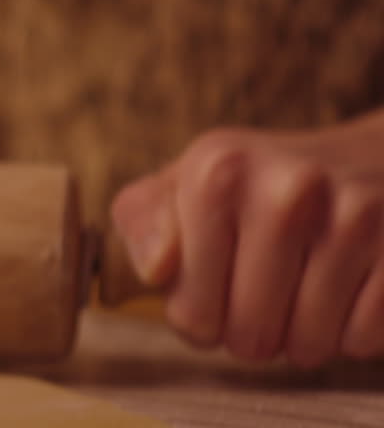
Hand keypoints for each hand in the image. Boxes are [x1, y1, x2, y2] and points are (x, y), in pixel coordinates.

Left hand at [111, 115, 383, 366]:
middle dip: (249, 336)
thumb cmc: (251, 187)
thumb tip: (158, 268)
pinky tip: (345, 294)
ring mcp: (355, 215)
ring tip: (298, 300)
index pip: (190, 311)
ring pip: (310, 344)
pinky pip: (362, 339)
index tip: (211, 291)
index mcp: (216, 171)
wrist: (365, 159)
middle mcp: (286, 187)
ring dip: (301, 340)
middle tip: (258, 305)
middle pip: (249, 334)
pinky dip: (351, 335)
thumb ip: (142, 224)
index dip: (199, 318)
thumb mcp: (180, 187)